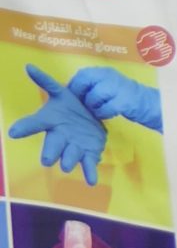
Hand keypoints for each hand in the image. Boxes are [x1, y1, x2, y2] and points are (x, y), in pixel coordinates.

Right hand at [7, 65, 105, 184]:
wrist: (89, 117)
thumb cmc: (69, 107)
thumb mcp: (59, 94)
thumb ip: (44, 82)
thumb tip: (28, 66)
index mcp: (51, 121)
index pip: (36, 123)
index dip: (25, 127)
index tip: (13, 132)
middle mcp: (60, 137)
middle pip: (52, 146)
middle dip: (50, 153)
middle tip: (47, 160)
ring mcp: (74, 146)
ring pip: (70, 156)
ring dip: (70, 160)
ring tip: (68, 165)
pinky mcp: (89, 153)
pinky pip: (88, 165)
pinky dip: (89, 173)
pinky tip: (91, 181)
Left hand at [66, 67, 162, 132]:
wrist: (145, 103)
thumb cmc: (120, 96)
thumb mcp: (105, 86)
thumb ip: (89, 87)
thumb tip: (67, 94)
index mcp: (102, 71)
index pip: (81, 74)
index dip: (74, 87)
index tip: (72, 99)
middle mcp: (109, 75)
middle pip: (85, 80)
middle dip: (81, 95)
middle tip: (83, 106)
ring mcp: (118, 86)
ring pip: (94, 95)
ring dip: (92, 106)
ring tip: (97, 111)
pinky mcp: (125, 100)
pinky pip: (106, 108)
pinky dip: (103, 113)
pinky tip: (106, 115)